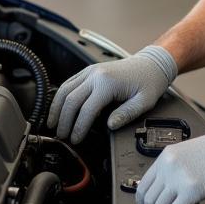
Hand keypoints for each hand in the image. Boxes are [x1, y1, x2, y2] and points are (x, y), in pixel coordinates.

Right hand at [48, 45, 176, 143]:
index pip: (87, 109)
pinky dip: (61, 96)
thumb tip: (110, 125)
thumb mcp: (144, 101)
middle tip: (61, 136)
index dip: (79, 127)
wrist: (152, 64)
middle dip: (63, 120)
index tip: (75, 140)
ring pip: (65, 89)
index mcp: (108, 83)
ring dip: (56, 108)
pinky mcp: (89, 71)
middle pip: (71, 100)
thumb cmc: (149, 82)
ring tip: (53, 124)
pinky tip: (58, 108)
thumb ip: (126, 113)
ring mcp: (90, 71)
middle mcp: (95, 75)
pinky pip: (69, 83)